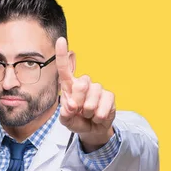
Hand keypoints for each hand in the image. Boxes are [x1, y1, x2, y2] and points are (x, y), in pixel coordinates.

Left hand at [56, 37, 115, 151]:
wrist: (91, 130)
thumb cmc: (76, 120)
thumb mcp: (66, 120)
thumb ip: (65, 114)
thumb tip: (72, 105)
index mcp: (69, 86)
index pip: (65, 69)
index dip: (62, 55)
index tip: (60, 40)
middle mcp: (84, 83)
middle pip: (81, 85)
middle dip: (78, 102)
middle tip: (78, 111)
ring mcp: (98, 88)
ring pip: (92, 99)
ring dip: (88, 113)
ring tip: (88, 115)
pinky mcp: (109, 96)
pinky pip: (103, 107)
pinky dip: (98, 117)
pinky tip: (97, 117)